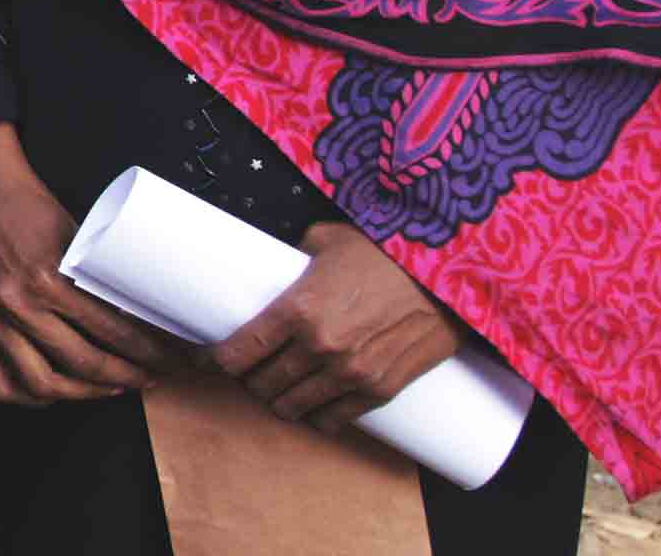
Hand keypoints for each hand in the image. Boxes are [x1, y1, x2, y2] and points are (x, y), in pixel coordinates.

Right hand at [0, 124, 189, 403]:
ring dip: (83, 394)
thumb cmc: (27, 206)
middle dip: (124, 378)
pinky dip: (30, 395)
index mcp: (45, 279)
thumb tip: (137, 311)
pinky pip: (0, 383)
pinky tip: (55, 390)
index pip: (108, 330)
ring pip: (41, 384)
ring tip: (109, 387)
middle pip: (81, 364)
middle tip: (148, 377)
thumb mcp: (73, 236)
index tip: (166, 358)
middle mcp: (16, 306)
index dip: (145, 351)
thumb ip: (96, 277)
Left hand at [209, 223, 461, 429]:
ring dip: (280, 401)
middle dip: (250, 380)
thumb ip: (297, 255)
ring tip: (280, 390)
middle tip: (251, 371)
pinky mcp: (380, 390)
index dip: (218, 360)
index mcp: (297, 308)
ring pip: (292, 407)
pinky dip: (317, 417)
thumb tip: (283, 260)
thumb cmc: (386, 250)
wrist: (448, 274)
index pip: (239, 351)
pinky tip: (314, 406)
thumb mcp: (328, 240)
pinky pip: (333, 420)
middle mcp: (318, 346)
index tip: (212, 360)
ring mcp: (349, 373)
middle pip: (261, 384)